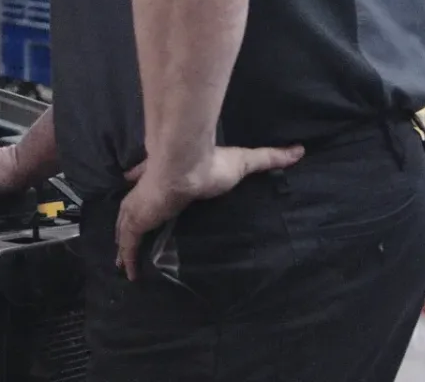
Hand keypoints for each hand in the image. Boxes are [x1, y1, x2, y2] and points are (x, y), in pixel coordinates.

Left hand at [114, 144, 302, 279]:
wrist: (186, 161)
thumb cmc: (212, 162)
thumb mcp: (246, 161)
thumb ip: (270, 158)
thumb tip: (299, 150)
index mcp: (166, 177)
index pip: (151, 186)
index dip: (147, 196)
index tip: (146, 204)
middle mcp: (147, 192)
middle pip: (134, 211)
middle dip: (132, 223)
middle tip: (132, 238)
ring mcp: (140, 206)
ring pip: (127, 229)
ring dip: (125, 244)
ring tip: (125, 261)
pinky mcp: (137, 220)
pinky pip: (128, 244)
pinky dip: (128, 258)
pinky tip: (129, 274)